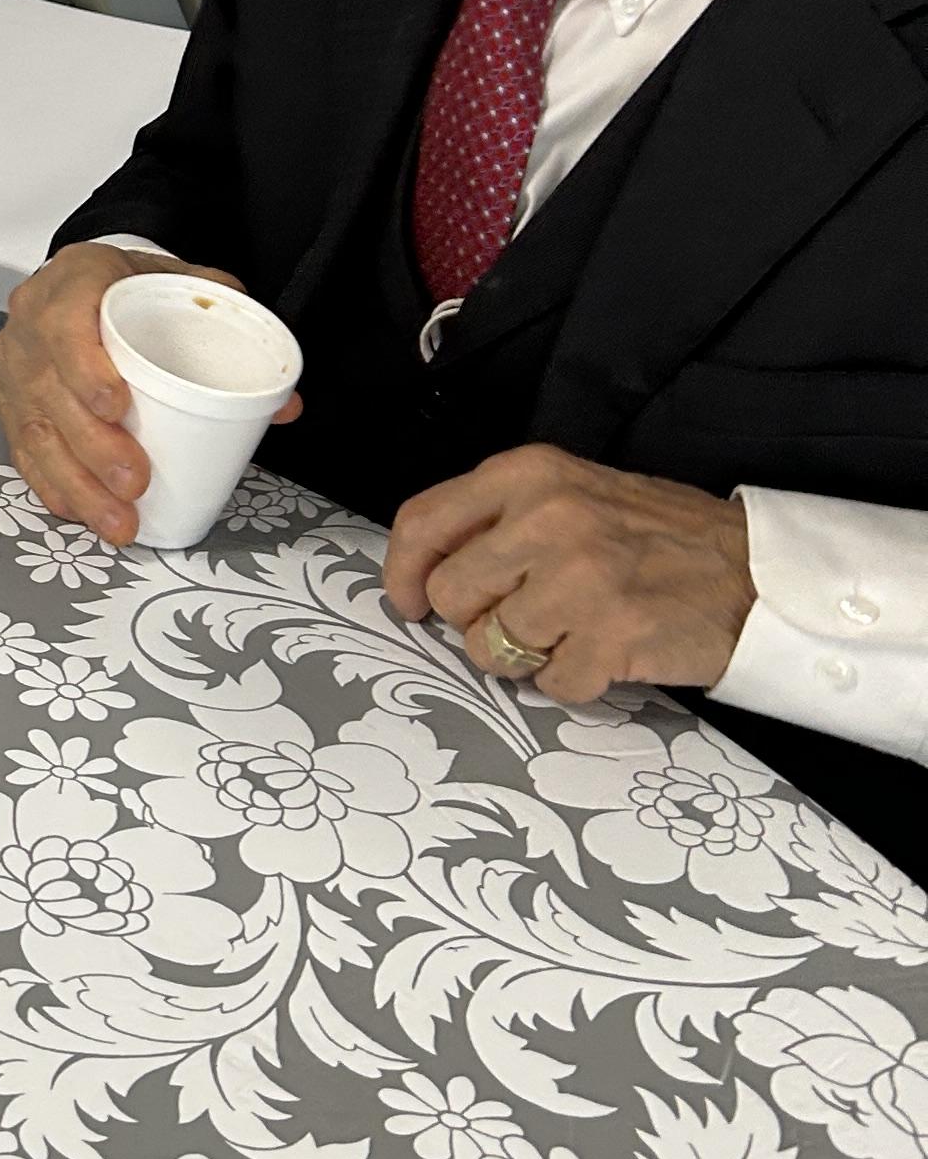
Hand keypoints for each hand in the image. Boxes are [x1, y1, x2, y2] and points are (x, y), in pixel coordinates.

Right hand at [0, 243, 290, 544]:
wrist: (79, 280)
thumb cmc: (125, 286)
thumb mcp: (176, 284)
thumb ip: (231, 326)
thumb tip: (283, 402)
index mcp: (73, 282)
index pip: (65, 323)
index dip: (84, 367)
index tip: (115, 404)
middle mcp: (34, 326)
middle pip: (52, 391)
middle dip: (92, 446)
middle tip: (133, 479)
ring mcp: (19, 369)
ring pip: (36, 432)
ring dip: (77, 483)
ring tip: (117, 517)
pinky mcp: (11, 404)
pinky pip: (25, 452)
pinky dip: (54, 486)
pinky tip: (80, 510)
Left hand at [382, 444, 756, 703]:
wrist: (757, 573)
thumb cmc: (659, 538)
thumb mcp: (574, 494)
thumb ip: (501, 519)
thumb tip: (424, 569)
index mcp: (530, 474)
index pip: (423, 522)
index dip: (401, 572)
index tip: (407, 602)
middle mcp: (548, 518)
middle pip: (448, 595)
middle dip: (476, 620)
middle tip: (527, 616)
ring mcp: (580, 579)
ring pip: (490, 648)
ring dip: (526, 654)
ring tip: (575, 631)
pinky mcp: (610, 636)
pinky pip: (549, 683)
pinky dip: (575, 680)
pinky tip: (609, 651)